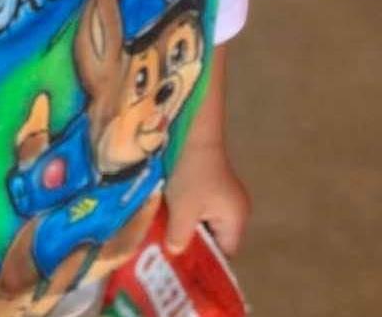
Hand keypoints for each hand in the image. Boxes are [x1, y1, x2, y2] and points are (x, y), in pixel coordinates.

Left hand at [164, 141, 249, 256]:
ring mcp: (221, 192)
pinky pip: (197, 205)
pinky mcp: (208, 180)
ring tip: (162, 234)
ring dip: (183, 224)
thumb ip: (179, 238)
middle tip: (166, 252)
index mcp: (236, 218)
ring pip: (202, 220)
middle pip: (213, 237)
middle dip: (191, 243)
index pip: (224, 253)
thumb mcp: (184, 210)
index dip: (204, 262)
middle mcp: (234, 207)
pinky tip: (165, 212)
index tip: (181, 267)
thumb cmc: (192, 173)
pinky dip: (182, 209)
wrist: (190, 130)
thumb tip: (174, 253)